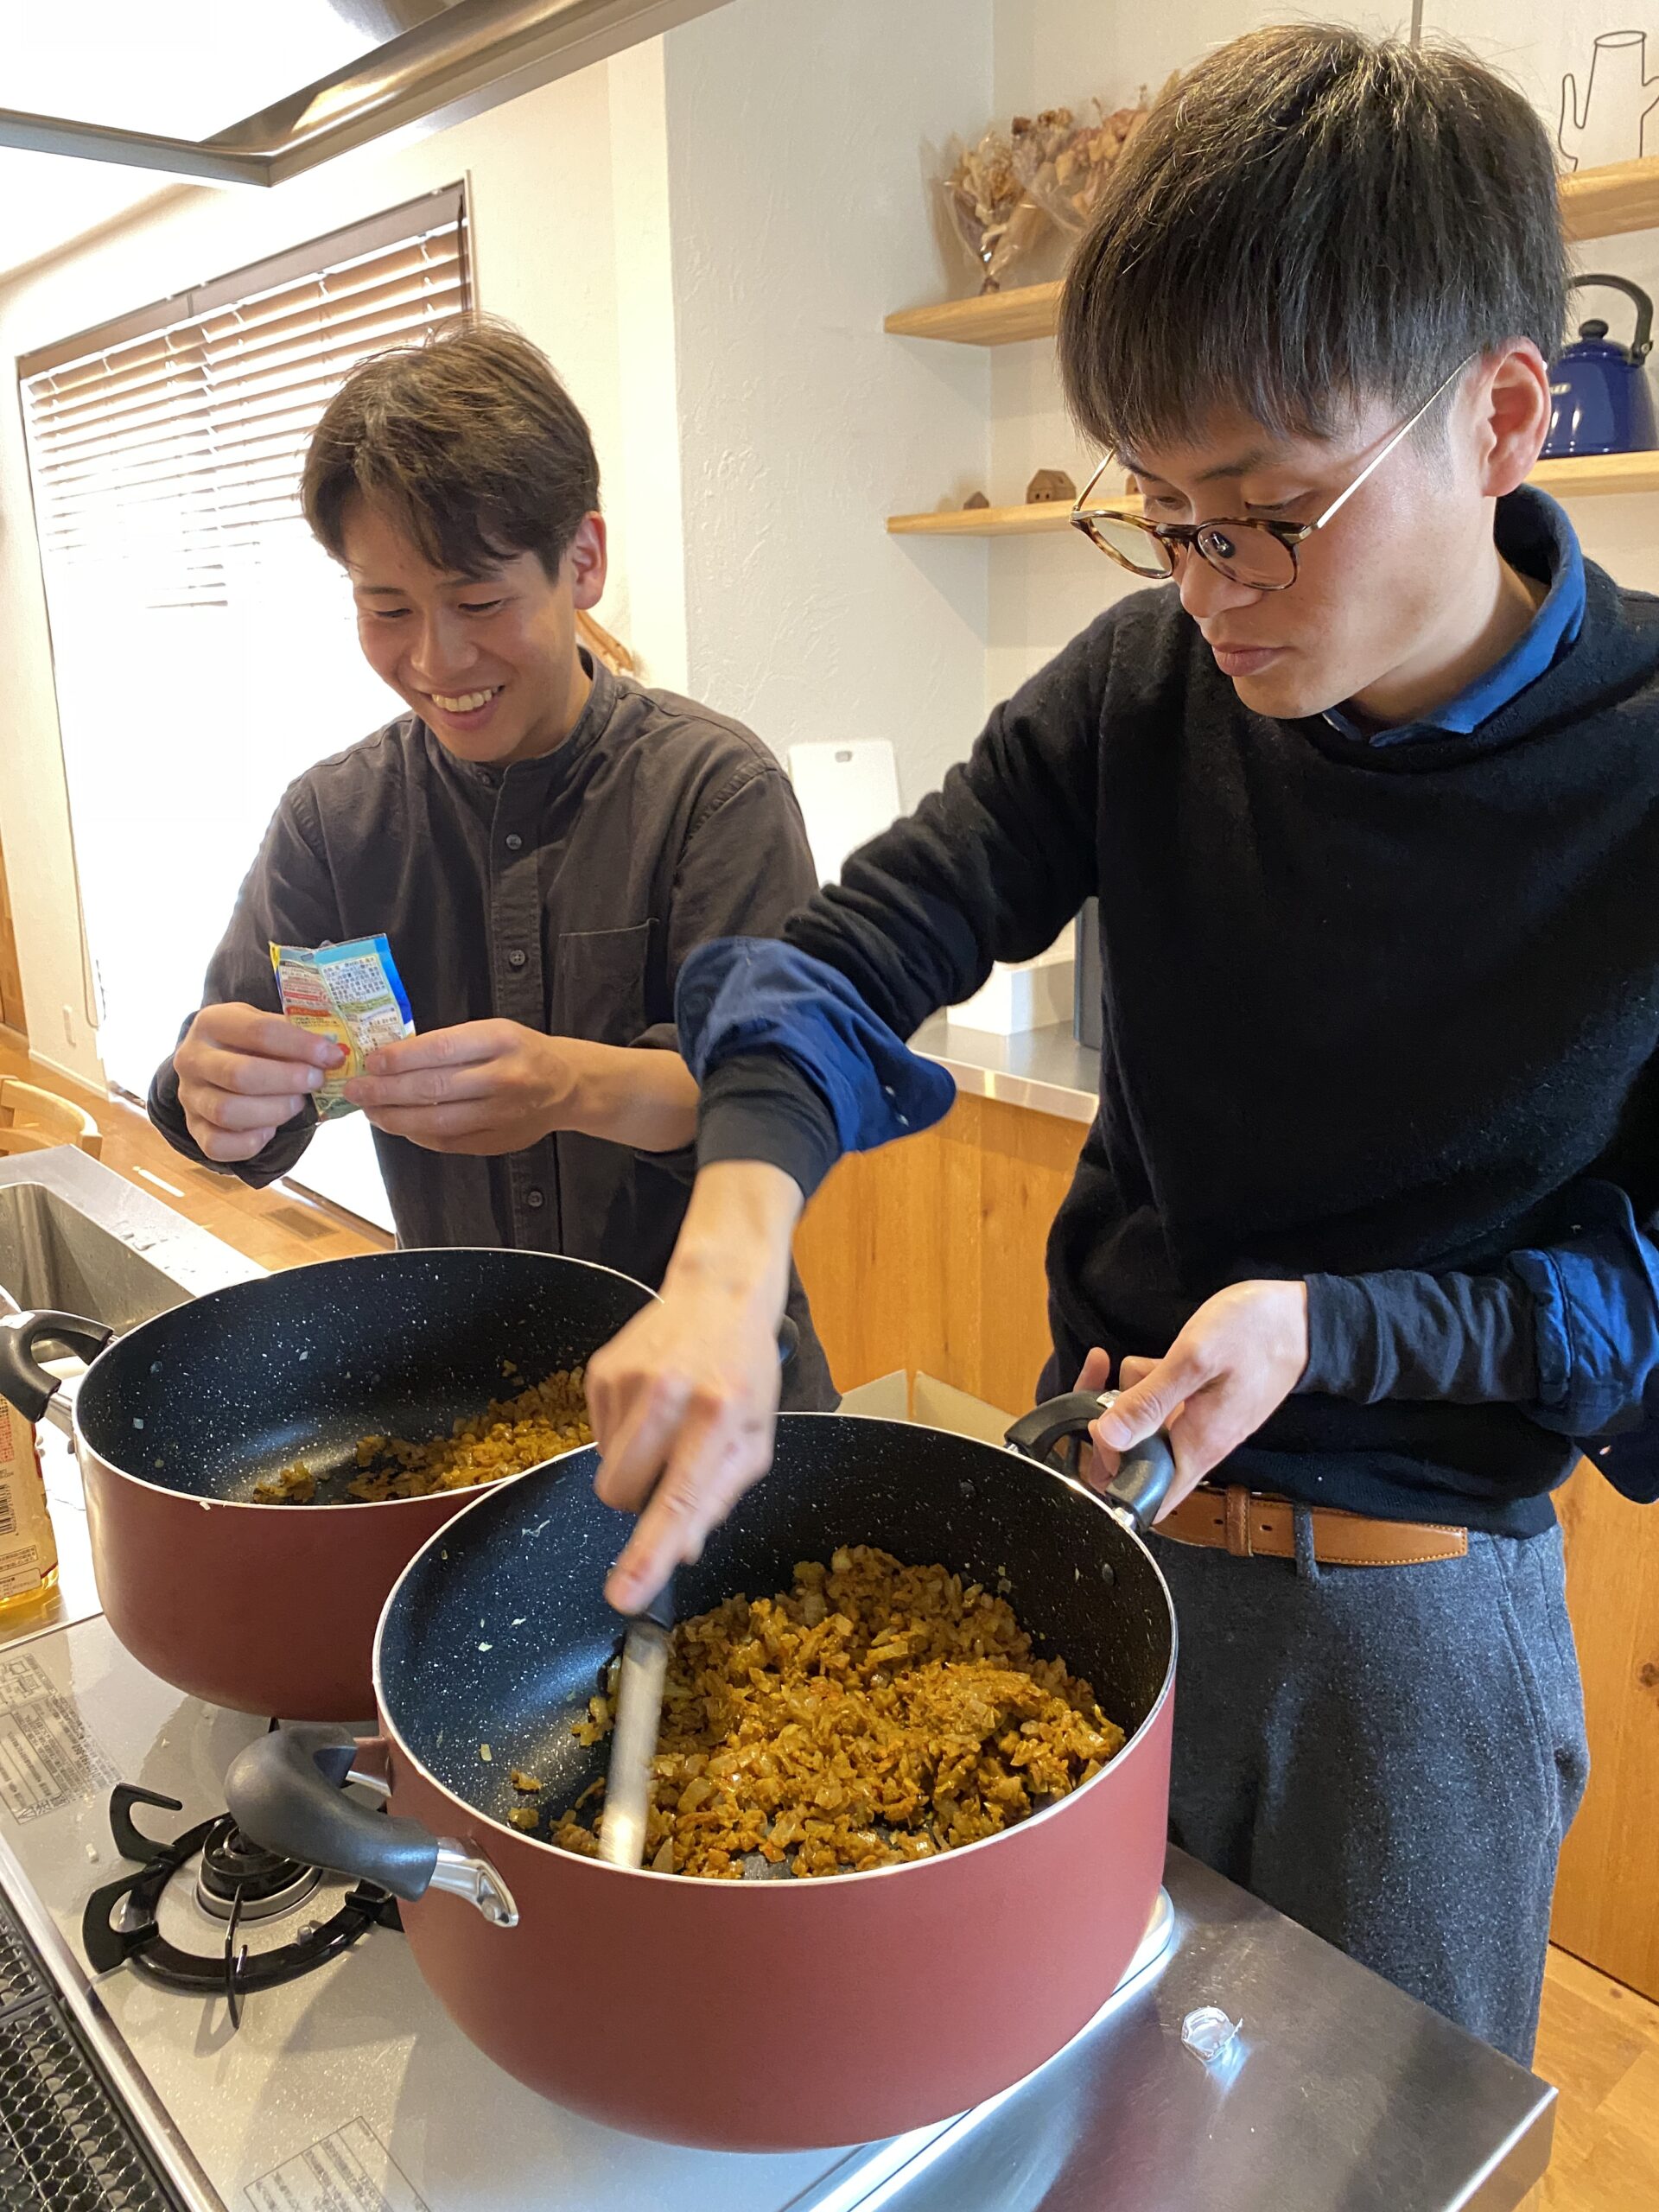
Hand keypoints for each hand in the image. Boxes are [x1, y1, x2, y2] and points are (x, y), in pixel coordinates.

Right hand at [175, 1003, 342, 1163]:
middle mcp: (192, 1059)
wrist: (214, 1064)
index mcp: (211, 1023)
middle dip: (288, 1081)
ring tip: (296, 1104)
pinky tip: (270, 1130)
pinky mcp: (194, 1129)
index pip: (258, 1032)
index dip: (300, 1046)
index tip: (332, 1057)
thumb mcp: (265, 1025)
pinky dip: (251, 1142)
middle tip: (316, 1081)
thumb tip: (332, 1053)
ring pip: (228, 1112)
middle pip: (240, 1076)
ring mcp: (189, 1096)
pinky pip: (218, 1145)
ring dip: (274, 1111)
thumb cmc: (249, 1044)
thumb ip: (293, 1035)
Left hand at [344, 1021, 572, 1154]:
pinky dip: (418, 1135)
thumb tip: (393, 1058)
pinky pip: (448, 1141)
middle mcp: (503, 1078)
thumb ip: (449, 1044)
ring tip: (370, 1111)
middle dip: (386, 1090)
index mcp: (501, 1041)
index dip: (400, 1058)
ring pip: (437, 1120)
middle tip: (356, 1090)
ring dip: (396, 1117)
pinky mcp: (497, 1142)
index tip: (371, 1062)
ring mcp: (501, 1115)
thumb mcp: (492, 1031)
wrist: (566, 1086)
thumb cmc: (521, 1052)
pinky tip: (400, 1125)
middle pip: (433, 1088)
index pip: (440, 1049)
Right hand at [587, 1163, 801, 1611]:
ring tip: (666, 1428)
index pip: (677, 1501)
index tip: (622, 1596)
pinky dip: (622, 1435)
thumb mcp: (754, 1441)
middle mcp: (670, 1396)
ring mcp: (628, 1380)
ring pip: (605, 1470)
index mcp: (718, 1418)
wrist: (718, 1293)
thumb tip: (679, 1552)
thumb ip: (718, 1500)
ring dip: (632, 1468)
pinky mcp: (600, 1370)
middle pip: (621, 1495)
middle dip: (640, 1501)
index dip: (648, 1555)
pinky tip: (651, 1403)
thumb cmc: (744, 1373)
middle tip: (673, 1468)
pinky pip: (597, 1437)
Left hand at [1078, 1279, 1309, 1517]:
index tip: (1097, 1430)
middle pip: (1136, 1462)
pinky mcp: (1199, 1405)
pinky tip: (1147, 1361)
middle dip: (1108, 1428)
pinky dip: (1144, 1387)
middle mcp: (1196, 1446)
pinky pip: (1160, 1409)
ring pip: (1144, 1430)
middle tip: (1098, 1385)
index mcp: (1196, 1447)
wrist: (1304, 1320)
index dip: (1112, 1476)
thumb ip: (1151, 1401)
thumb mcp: (1195, 1359)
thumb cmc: (1255, 1334)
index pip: (1145, 1497)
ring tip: (1118, 1364)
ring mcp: (1198, 1426)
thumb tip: (1106, 1437)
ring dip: (1124, 1401)